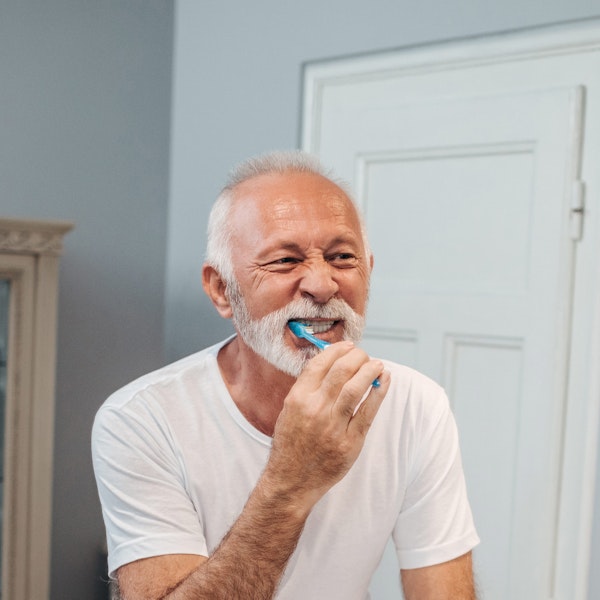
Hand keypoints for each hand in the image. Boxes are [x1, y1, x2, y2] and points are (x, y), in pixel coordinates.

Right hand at [264, 341, 389, 509]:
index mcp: (298, 398)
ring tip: (378, 364)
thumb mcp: (289, 410)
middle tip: (364, 355)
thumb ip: (307, 387)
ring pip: (357, 388)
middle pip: (341, 371)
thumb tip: (332, 361)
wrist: (291, 480)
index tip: (348, 346)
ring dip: (371, 370)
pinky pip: (369, 412)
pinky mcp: (350, 443)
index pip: (321, 363)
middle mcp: (315, 409)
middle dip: (357, 356)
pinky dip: (379, 392)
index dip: (337, 350)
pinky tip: (384, 381)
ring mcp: (333, 427)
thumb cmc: (291, 442)